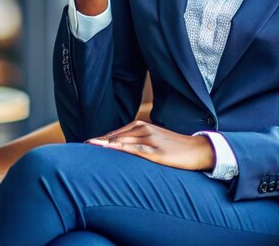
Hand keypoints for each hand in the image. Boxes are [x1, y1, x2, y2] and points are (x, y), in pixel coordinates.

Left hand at [85, 120, 215, 171]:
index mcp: (141, 126)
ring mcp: (149, 139)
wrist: (198, 149)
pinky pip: (134, 149)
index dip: (98, 140)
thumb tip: (119, 150)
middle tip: (80, 147)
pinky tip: (109, 150)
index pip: (113, 133)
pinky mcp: (155, 151)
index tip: (84, 145)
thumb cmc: (175, 147)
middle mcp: (143, 129)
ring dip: (103, 144)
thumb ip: (137, 142)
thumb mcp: (154, 141)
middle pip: (114, 136)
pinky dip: (119, 149)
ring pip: (121, 141)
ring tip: (87, 147)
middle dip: (97, 142)